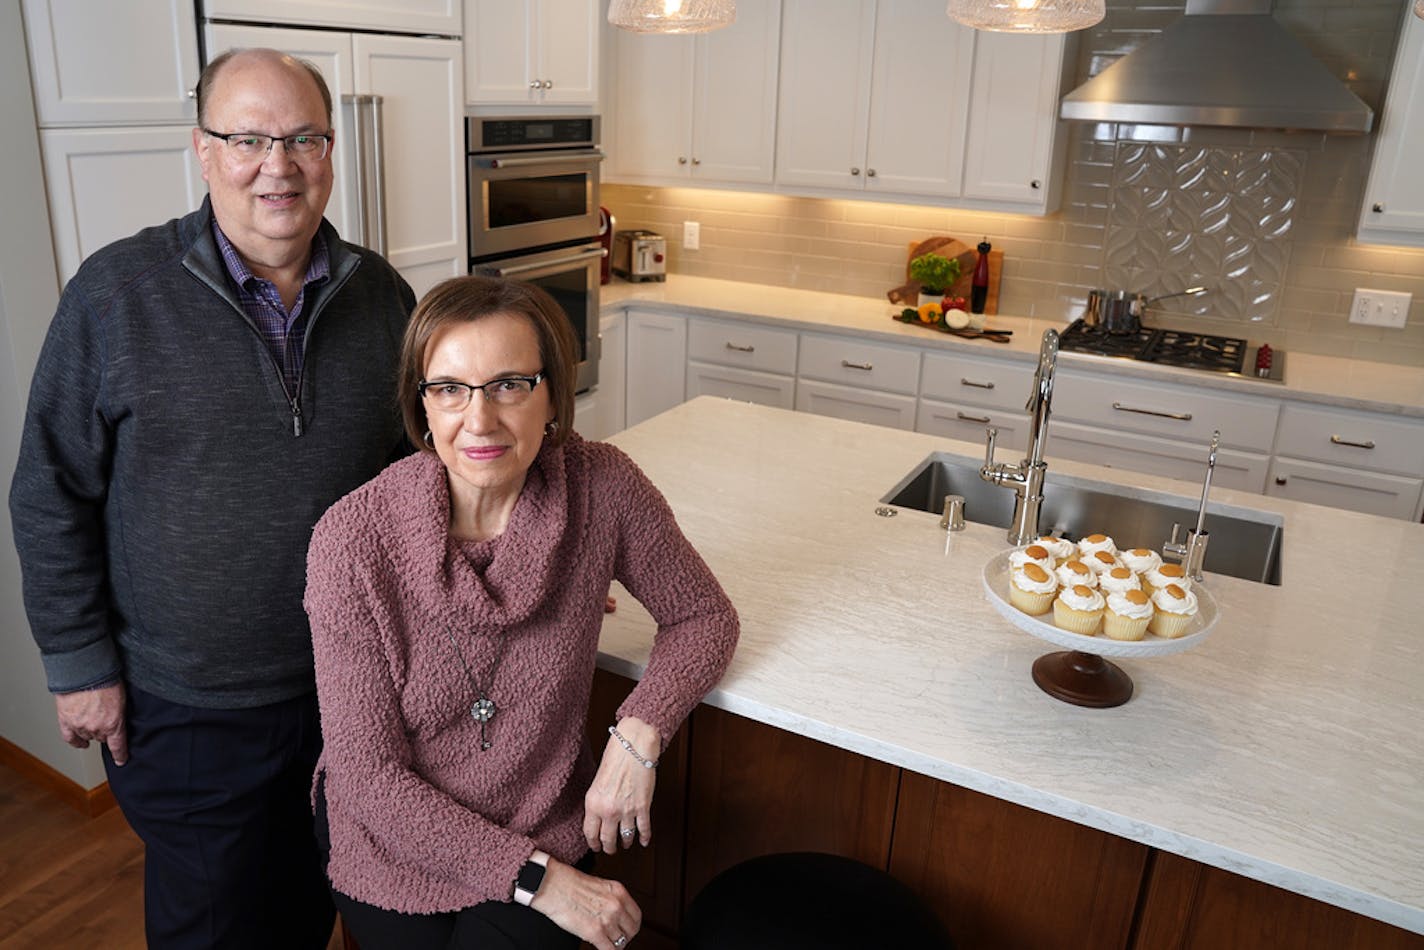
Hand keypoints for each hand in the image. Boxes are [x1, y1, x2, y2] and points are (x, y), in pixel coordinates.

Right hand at [55, 683, 127, 765]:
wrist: (85, 672)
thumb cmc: (106, 679)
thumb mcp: (122, 698)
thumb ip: (119, 713)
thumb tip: (118, 718)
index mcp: (114, 723)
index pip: (118, 745)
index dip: (120, 755)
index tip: (121, 760)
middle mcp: (96, 728)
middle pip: (101, 737)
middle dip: (104, 731)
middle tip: (105, 720)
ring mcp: (80, 726)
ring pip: (87, 735)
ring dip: (91, 731)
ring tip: (93, 721)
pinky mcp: (66, 721)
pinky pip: (70, 737)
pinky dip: (75, 741)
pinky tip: (80, 742)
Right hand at [531, 857, 641, 949]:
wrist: (552, 885)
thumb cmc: (568, 883)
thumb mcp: (598, 886)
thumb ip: (610, 899)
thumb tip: (614, 914)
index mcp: (618, 891)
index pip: (636, 915)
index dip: (631, 926)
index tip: (626, 929)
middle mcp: (616, 904)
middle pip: (632, 930)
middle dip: (625, 936)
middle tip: (615, 938)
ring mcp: (607, 919)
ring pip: (621, 942)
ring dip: (613, 944)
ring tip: (604, 942)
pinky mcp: (595, 932)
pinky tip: (599, 947)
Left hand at [584, 716, 658, 851]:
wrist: (633, 747)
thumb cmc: (615, 758)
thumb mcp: (597, 782)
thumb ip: (597, 802)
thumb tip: (599, 817)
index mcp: (593, 803)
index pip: (590, 833)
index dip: (593, 843)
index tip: (596, 847)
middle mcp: (608, 810)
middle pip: (607, 840)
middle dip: (609, 847)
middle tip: (611, 849)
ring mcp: (626, 811)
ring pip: (625, 837)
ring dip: (626, 843)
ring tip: (626, 844)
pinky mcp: (643, 807)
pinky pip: (643, 829)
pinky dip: (644, 837)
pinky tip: (643, 841)